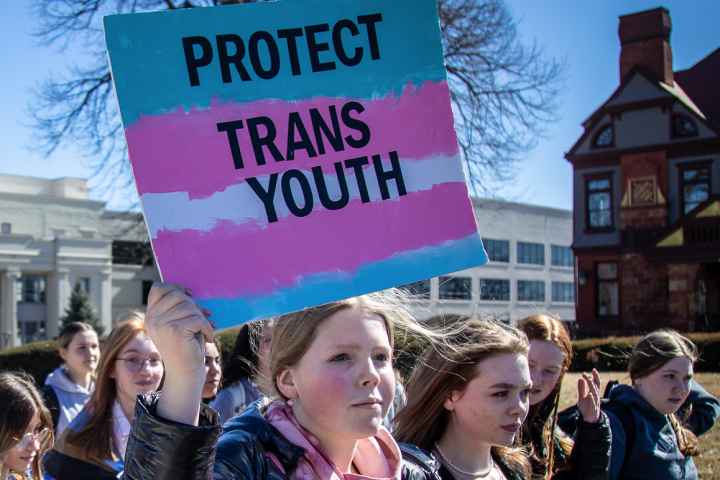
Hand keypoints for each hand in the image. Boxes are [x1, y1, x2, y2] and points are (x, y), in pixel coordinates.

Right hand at [146, 282, 213, 424]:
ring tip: (202, 331)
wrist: (185, 373)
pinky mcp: (174, 330)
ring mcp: (161, 324)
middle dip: (194, 306)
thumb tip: (188, 290)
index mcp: (151, 315)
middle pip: (178, 295)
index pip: (159, 288)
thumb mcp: (179, 322)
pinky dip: (207, 328)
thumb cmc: (187, 346)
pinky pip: (198, 319)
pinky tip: (207, 338)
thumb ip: (179, 307)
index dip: (176, 288)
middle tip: (202, 320)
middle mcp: (152, 319)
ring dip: (202, 319)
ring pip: (190, 306)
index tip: (190, 296)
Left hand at [577, 369, 601, 422]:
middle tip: (585, 374)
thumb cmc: (586, 407)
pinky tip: (589, 394)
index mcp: (593, 393)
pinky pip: (593, 403)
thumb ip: (581, 389)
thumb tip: (580, 379)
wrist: (589, 419)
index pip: (596, 383)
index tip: (593, 369)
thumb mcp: (582, 397)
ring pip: (595, 394)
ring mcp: (595, 403)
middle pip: (595, 387)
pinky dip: (591, 399)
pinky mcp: (592, 409)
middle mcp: (595, 397)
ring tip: (588, 380)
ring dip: (592, 387)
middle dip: (592, 380)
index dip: (595, 376)